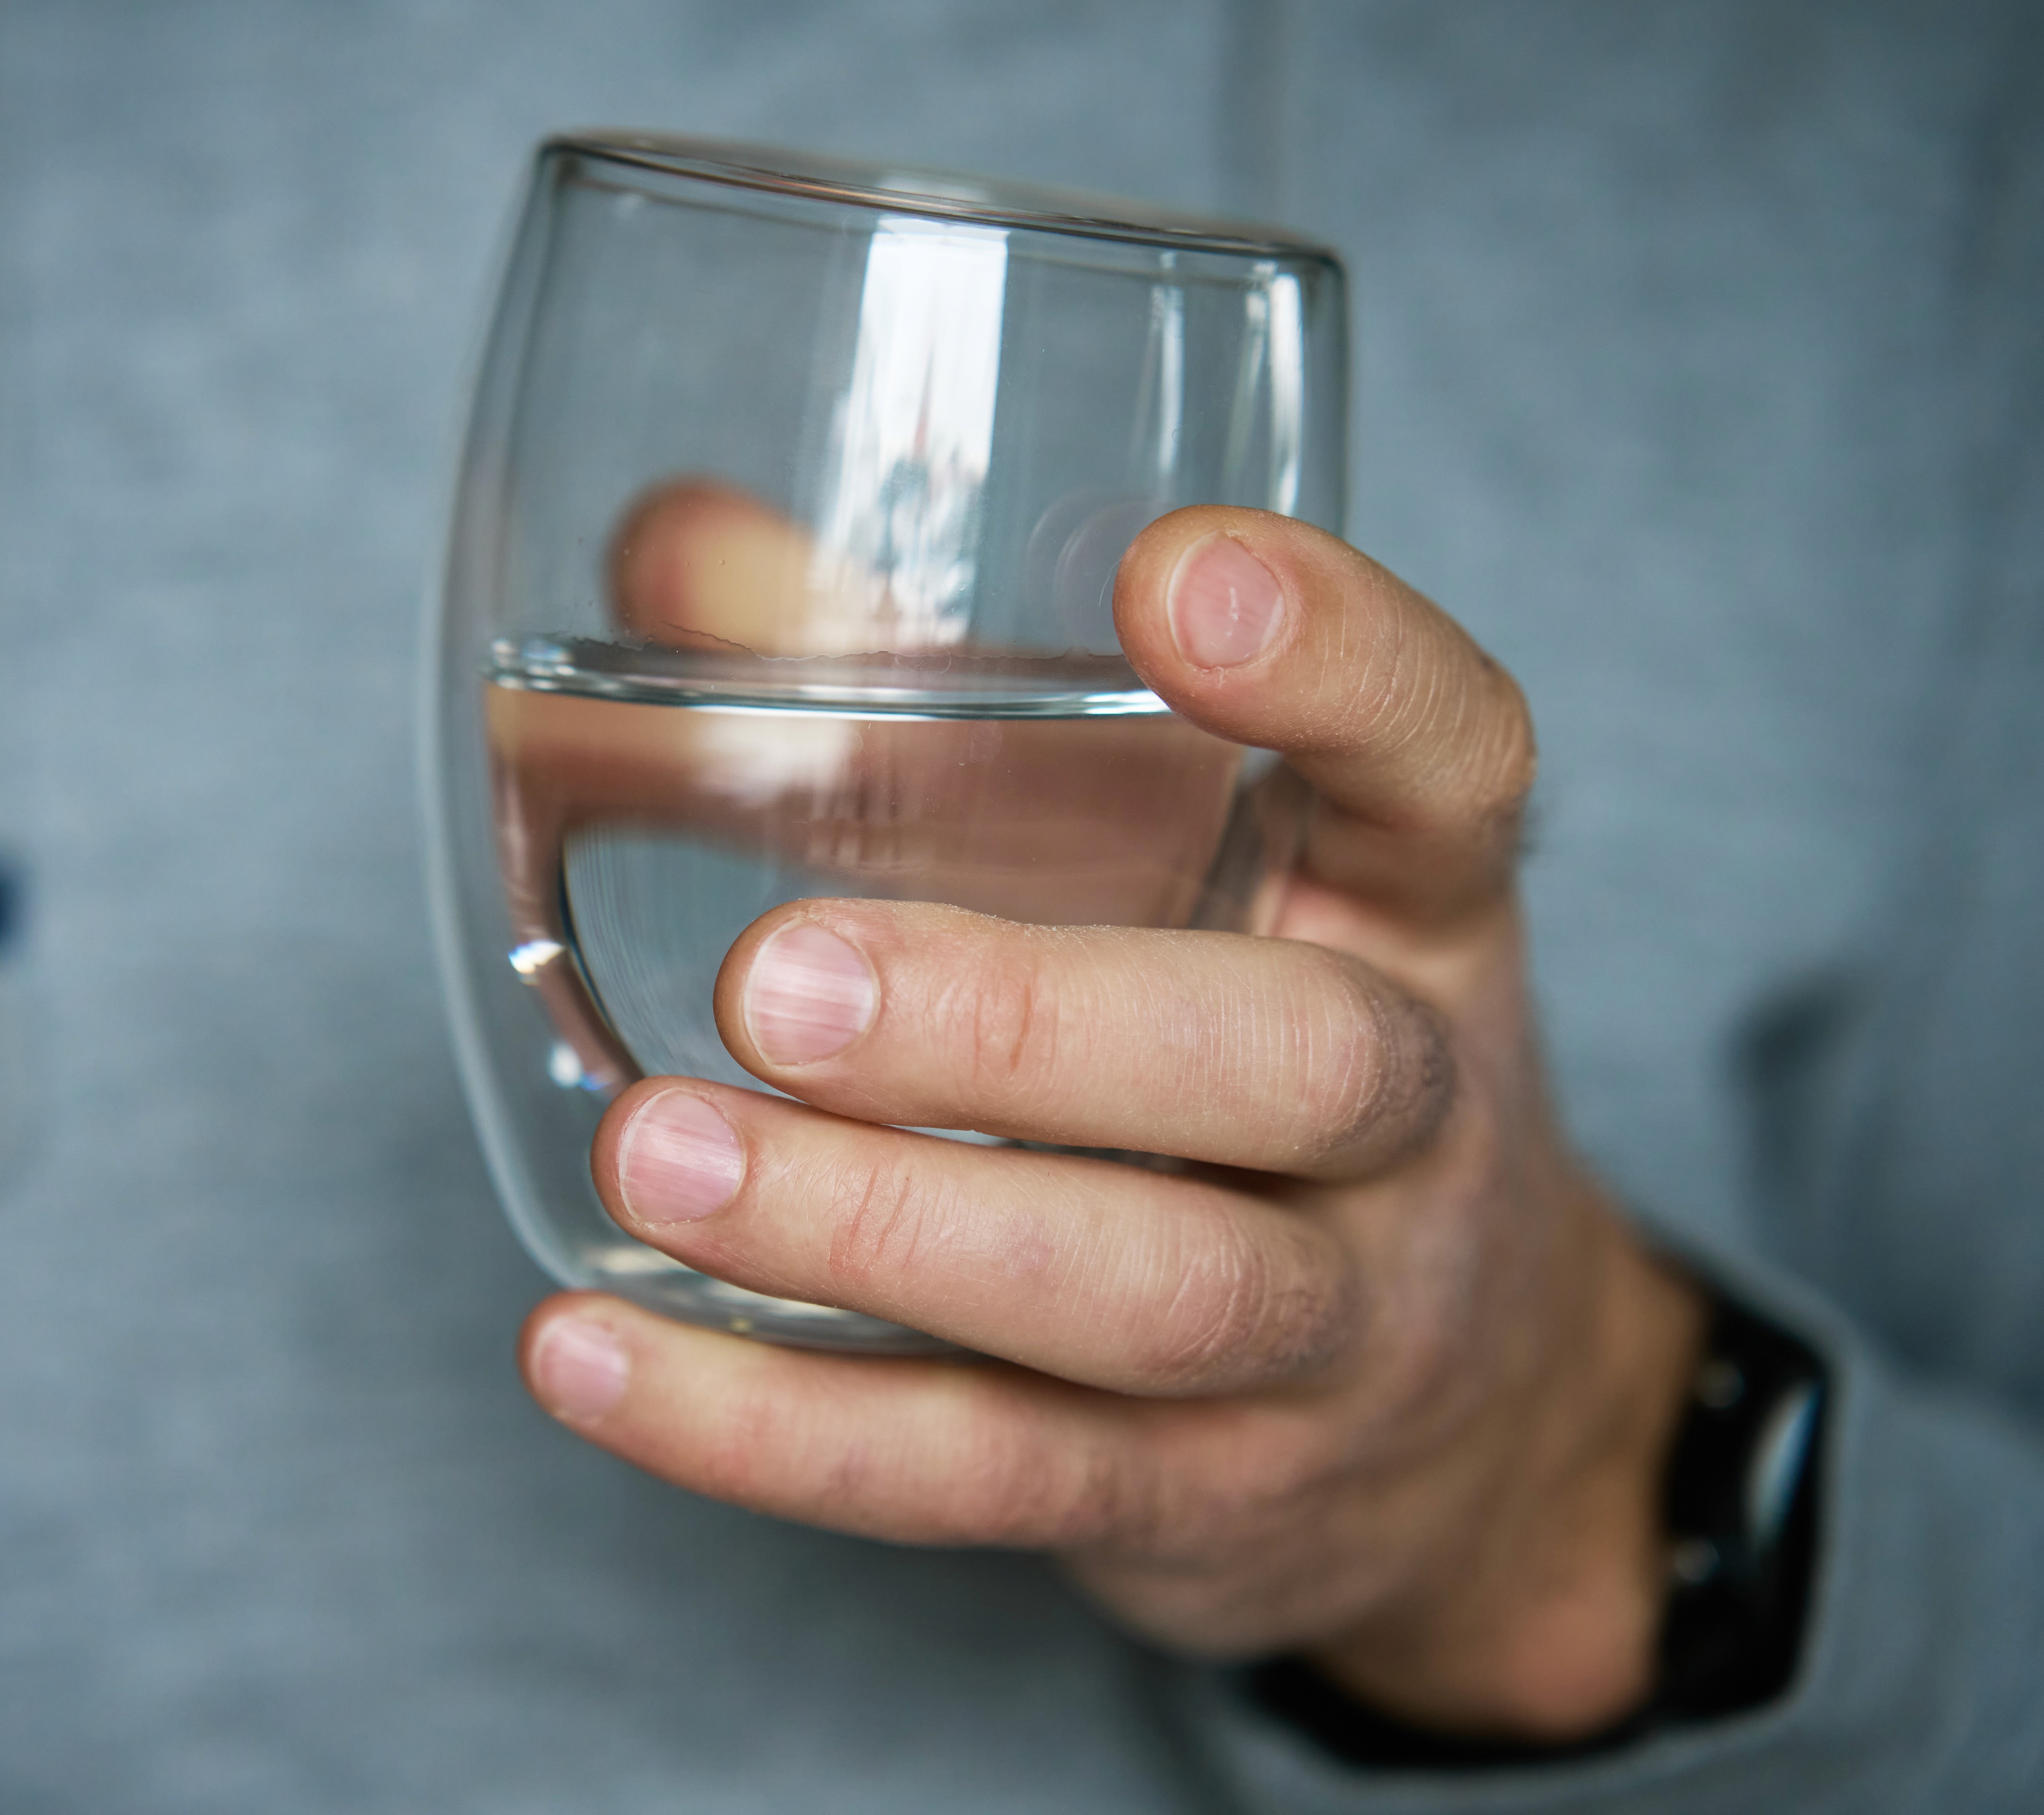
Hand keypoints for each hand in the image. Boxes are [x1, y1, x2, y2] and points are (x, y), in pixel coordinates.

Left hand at [516, 504, 1706, 1741]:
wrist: (1456, 1430)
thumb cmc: (1238, 1050)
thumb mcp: (1171, 872)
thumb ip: (947, 702)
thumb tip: (676, 543)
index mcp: (1415, 908)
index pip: (1452, 760)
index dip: (1344, 665)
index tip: (1177, 576)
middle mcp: (1411, 1113)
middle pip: (1292, 1062)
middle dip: (1031, 1020)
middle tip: (774, 977)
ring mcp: (1324, 1334)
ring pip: (1145, 1294)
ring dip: (884, 1229)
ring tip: (653, 1150)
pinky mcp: (1190, 1501)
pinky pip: (988, 1478)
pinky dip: (772, 1431)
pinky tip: (587, 1349)